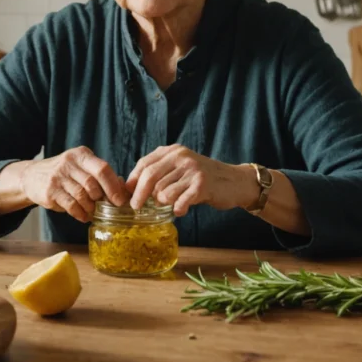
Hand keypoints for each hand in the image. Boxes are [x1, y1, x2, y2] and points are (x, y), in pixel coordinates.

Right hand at [19, 147, 129, 222]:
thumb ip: (101, 175)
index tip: (120, 200)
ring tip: (92, 212)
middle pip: (93, 183)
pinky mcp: (50, 191)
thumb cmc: (64, 174)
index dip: (114, 186)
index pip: (102, 168)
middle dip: (102, 198)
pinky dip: (80, 213)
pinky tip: (83, 216)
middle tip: (105, 207)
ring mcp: (58, 177)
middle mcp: (69, 163)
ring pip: (82, 196)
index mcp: (81, 155)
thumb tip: (124, 189)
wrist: (32, 176)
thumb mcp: (81, 167)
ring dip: (91, 207)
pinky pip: (71, 205)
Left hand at [126, 145, 252, 216]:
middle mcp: (181, 157)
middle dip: (139, 195)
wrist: (234, 181)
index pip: (144, 164)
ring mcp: (192, 170)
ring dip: (163, 203)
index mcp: (173, 151)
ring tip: (172, 203)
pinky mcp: (202, 185)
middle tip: (136, 207)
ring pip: (163, 193)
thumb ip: (161, 172)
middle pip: (150, 177)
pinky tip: (181, 209)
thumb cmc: (201, 178)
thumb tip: (132, 188)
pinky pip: (179, 202)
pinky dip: (177, 209)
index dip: (132, 181)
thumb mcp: (180, 168)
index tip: (127, 194)